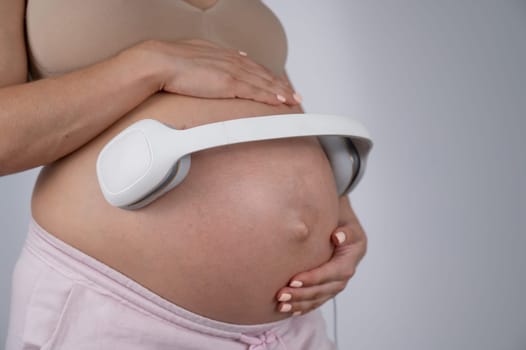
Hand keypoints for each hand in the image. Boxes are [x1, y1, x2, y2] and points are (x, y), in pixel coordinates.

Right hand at [128, 39, 299, 105]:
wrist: (161, 62)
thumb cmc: (172, 61)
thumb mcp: (197, 55)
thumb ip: (213, 59)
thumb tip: (222, 60)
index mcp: (225, 56)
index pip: (254, 67)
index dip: (269, 77)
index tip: (279, 84)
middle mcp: (233, 61)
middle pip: (264, 75)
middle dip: (282, 85)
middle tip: (295, 95)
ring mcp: (233, 71)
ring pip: (265, 83)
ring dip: (282, 92)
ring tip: (294, 101)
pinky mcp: (229, 83)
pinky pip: (256, 91)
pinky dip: (271, 96)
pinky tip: (281, 101)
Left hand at [275, 196, 366, 314]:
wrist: (340, 221)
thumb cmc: (341, 219)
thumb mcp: (348, 222)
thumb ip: (346, 231)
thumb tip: (338, 237)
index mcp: (349, 258)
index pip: (331, 272)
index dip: (313, 278)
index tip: (293, 280)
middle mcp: (344, 273)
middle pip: (323, 290)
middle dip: (302, 294)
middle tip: (281, 295)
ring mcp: (336, 282)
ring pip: (319, 298)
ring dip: (300, 303)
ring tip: (281, 306)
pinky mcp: (328, 285)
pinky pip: (317, 299)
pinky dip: (304, 306)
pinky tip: (289, 310)